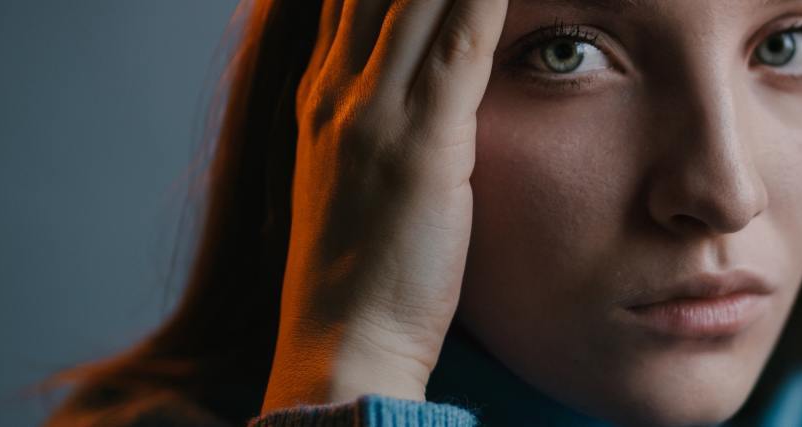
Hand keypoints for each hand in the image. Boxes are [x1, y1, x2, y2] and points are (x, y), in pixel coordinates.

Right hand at [261, 0, 506, 412]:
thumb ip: (383, 124)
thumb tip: (430, 91)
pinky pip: (458, 44)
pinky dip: (480, 0)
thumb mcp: (360, 181)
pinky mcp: (420, 144)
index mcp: (320, 96)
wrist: (341, 345)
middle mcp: (336, 89)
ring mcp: (373, 112)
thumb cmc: (362, 275)